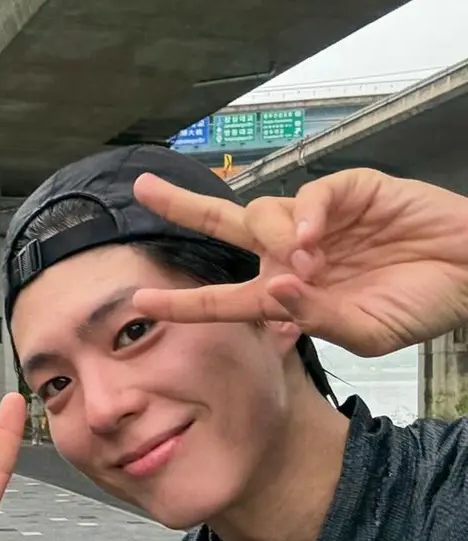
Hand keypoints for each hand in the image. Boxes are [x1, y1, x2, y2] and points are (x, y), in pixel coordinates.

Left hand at [130, 168, 467, 356]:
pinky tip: (314, 238)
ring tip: (311, 264)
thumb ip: (316, 317)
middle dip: (183, 206)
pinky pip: (310, 195)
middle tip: (144, 189)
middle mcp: (292, 253)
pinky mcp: (349, 191)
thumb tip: (274, 290)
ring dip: (275, 241)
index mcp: (287, 293)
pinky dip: (305, 215)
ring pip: (265, 216)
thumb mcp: (363, 332)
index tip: (140, 303)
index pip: (224, 298)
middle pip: (225, 224)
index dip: (183, 301)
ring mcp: (317, 220)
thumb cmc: (417, 306)